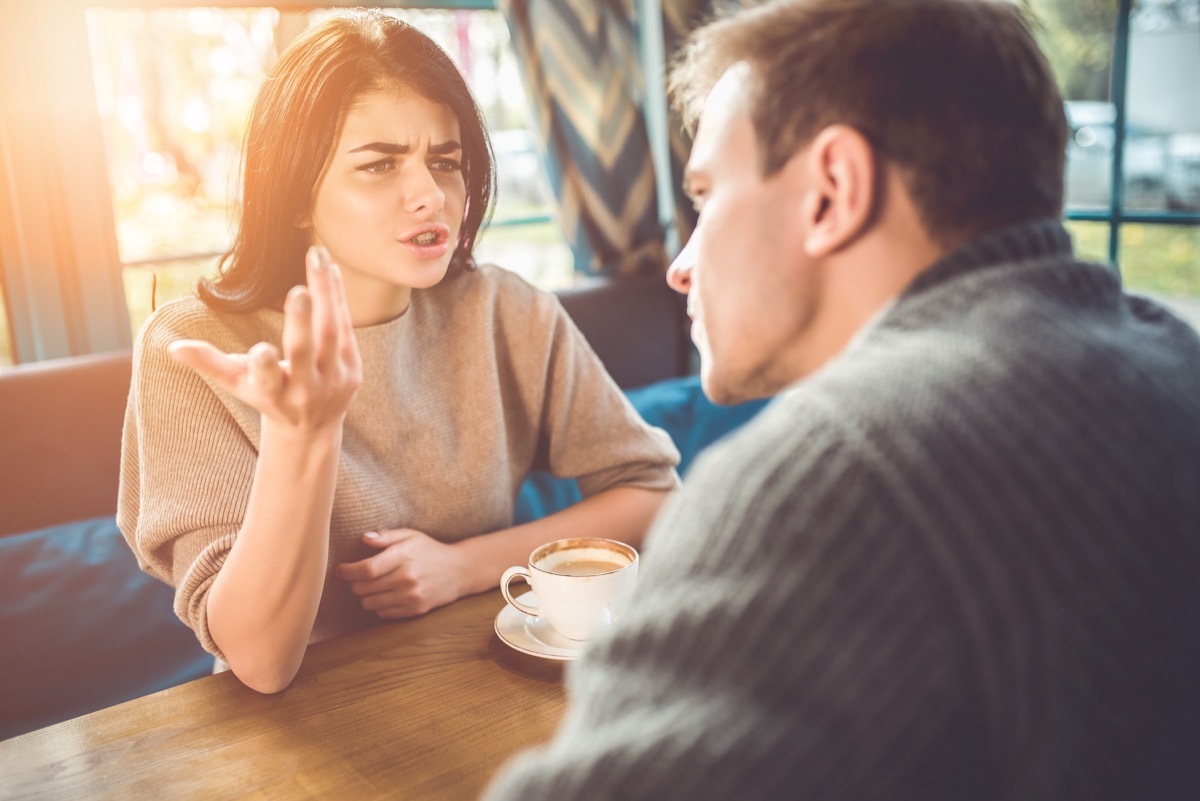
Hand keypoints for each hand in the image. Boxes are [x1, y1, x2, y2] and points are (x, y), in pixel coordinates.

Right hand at [167, 246, 361, 432]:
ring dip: (325, 293)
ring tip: (316, 256)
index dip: (264, 367)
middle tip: (299, 292)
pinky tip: (329, 267)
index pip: (268, 381)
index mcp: (273, 394)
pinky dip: (337, 297)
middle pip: (304, 353)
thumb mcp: (238, 383)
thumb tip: (173, 347)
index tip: (260, 350)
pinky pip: (345, 327)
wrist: (313, 426)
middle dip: (301, 324)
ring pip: (330, 333)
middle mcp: (306, 390)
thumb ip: (210, 363)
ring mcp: (334, 380)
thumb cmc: (267, 397)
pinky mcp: (354, 369)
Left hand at [337, 529, 472, 617]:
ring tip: (372, 586)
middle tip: (359, 576)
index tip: (341, 569)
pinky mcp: (415, 610)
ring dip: (365, 595)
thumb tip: (364, 538)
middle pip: (364, 587)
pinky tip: (386, 595)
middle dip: (355, 583)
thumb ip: (386, 536)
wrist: (459, 571)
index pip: (366, 569)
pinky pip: (383, 613)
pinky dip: (379, 605)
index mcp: (403, 556)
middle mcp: (407, 578)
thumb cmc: (430, 550)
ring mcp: (411, 596)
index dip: (347, 572)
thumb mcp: (411, 535)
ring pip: (369, 603)